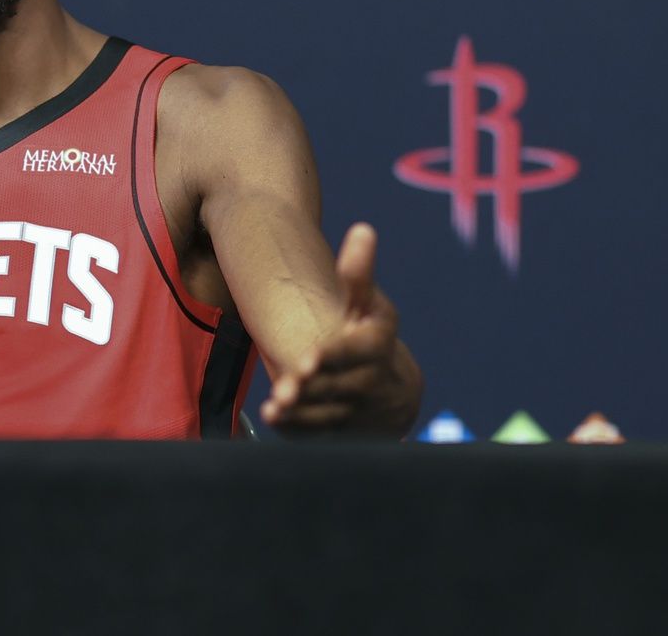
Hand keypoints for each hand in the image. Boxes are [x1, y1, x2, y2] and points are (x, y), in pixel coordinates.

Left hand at [260, 223, 420, 435]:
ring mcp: (358, 414)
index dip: (335, 357)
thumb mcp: (367, 304)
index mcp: (377, 346)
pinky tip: (276, 423)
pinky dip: (299, 433)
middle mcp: (372, 384)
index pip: (359, 353)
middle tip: (286, 388)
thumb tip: (362, 229)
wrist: (392, 393)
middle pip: (341, 389)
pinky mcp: (342, 436)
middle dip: (313, 389)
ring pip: (329, 418)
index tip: (309, 358)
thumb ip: (357, 273)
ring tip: (274, 408)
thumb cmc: (368, 335)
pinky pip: (320, 438)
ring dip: (302, 416)